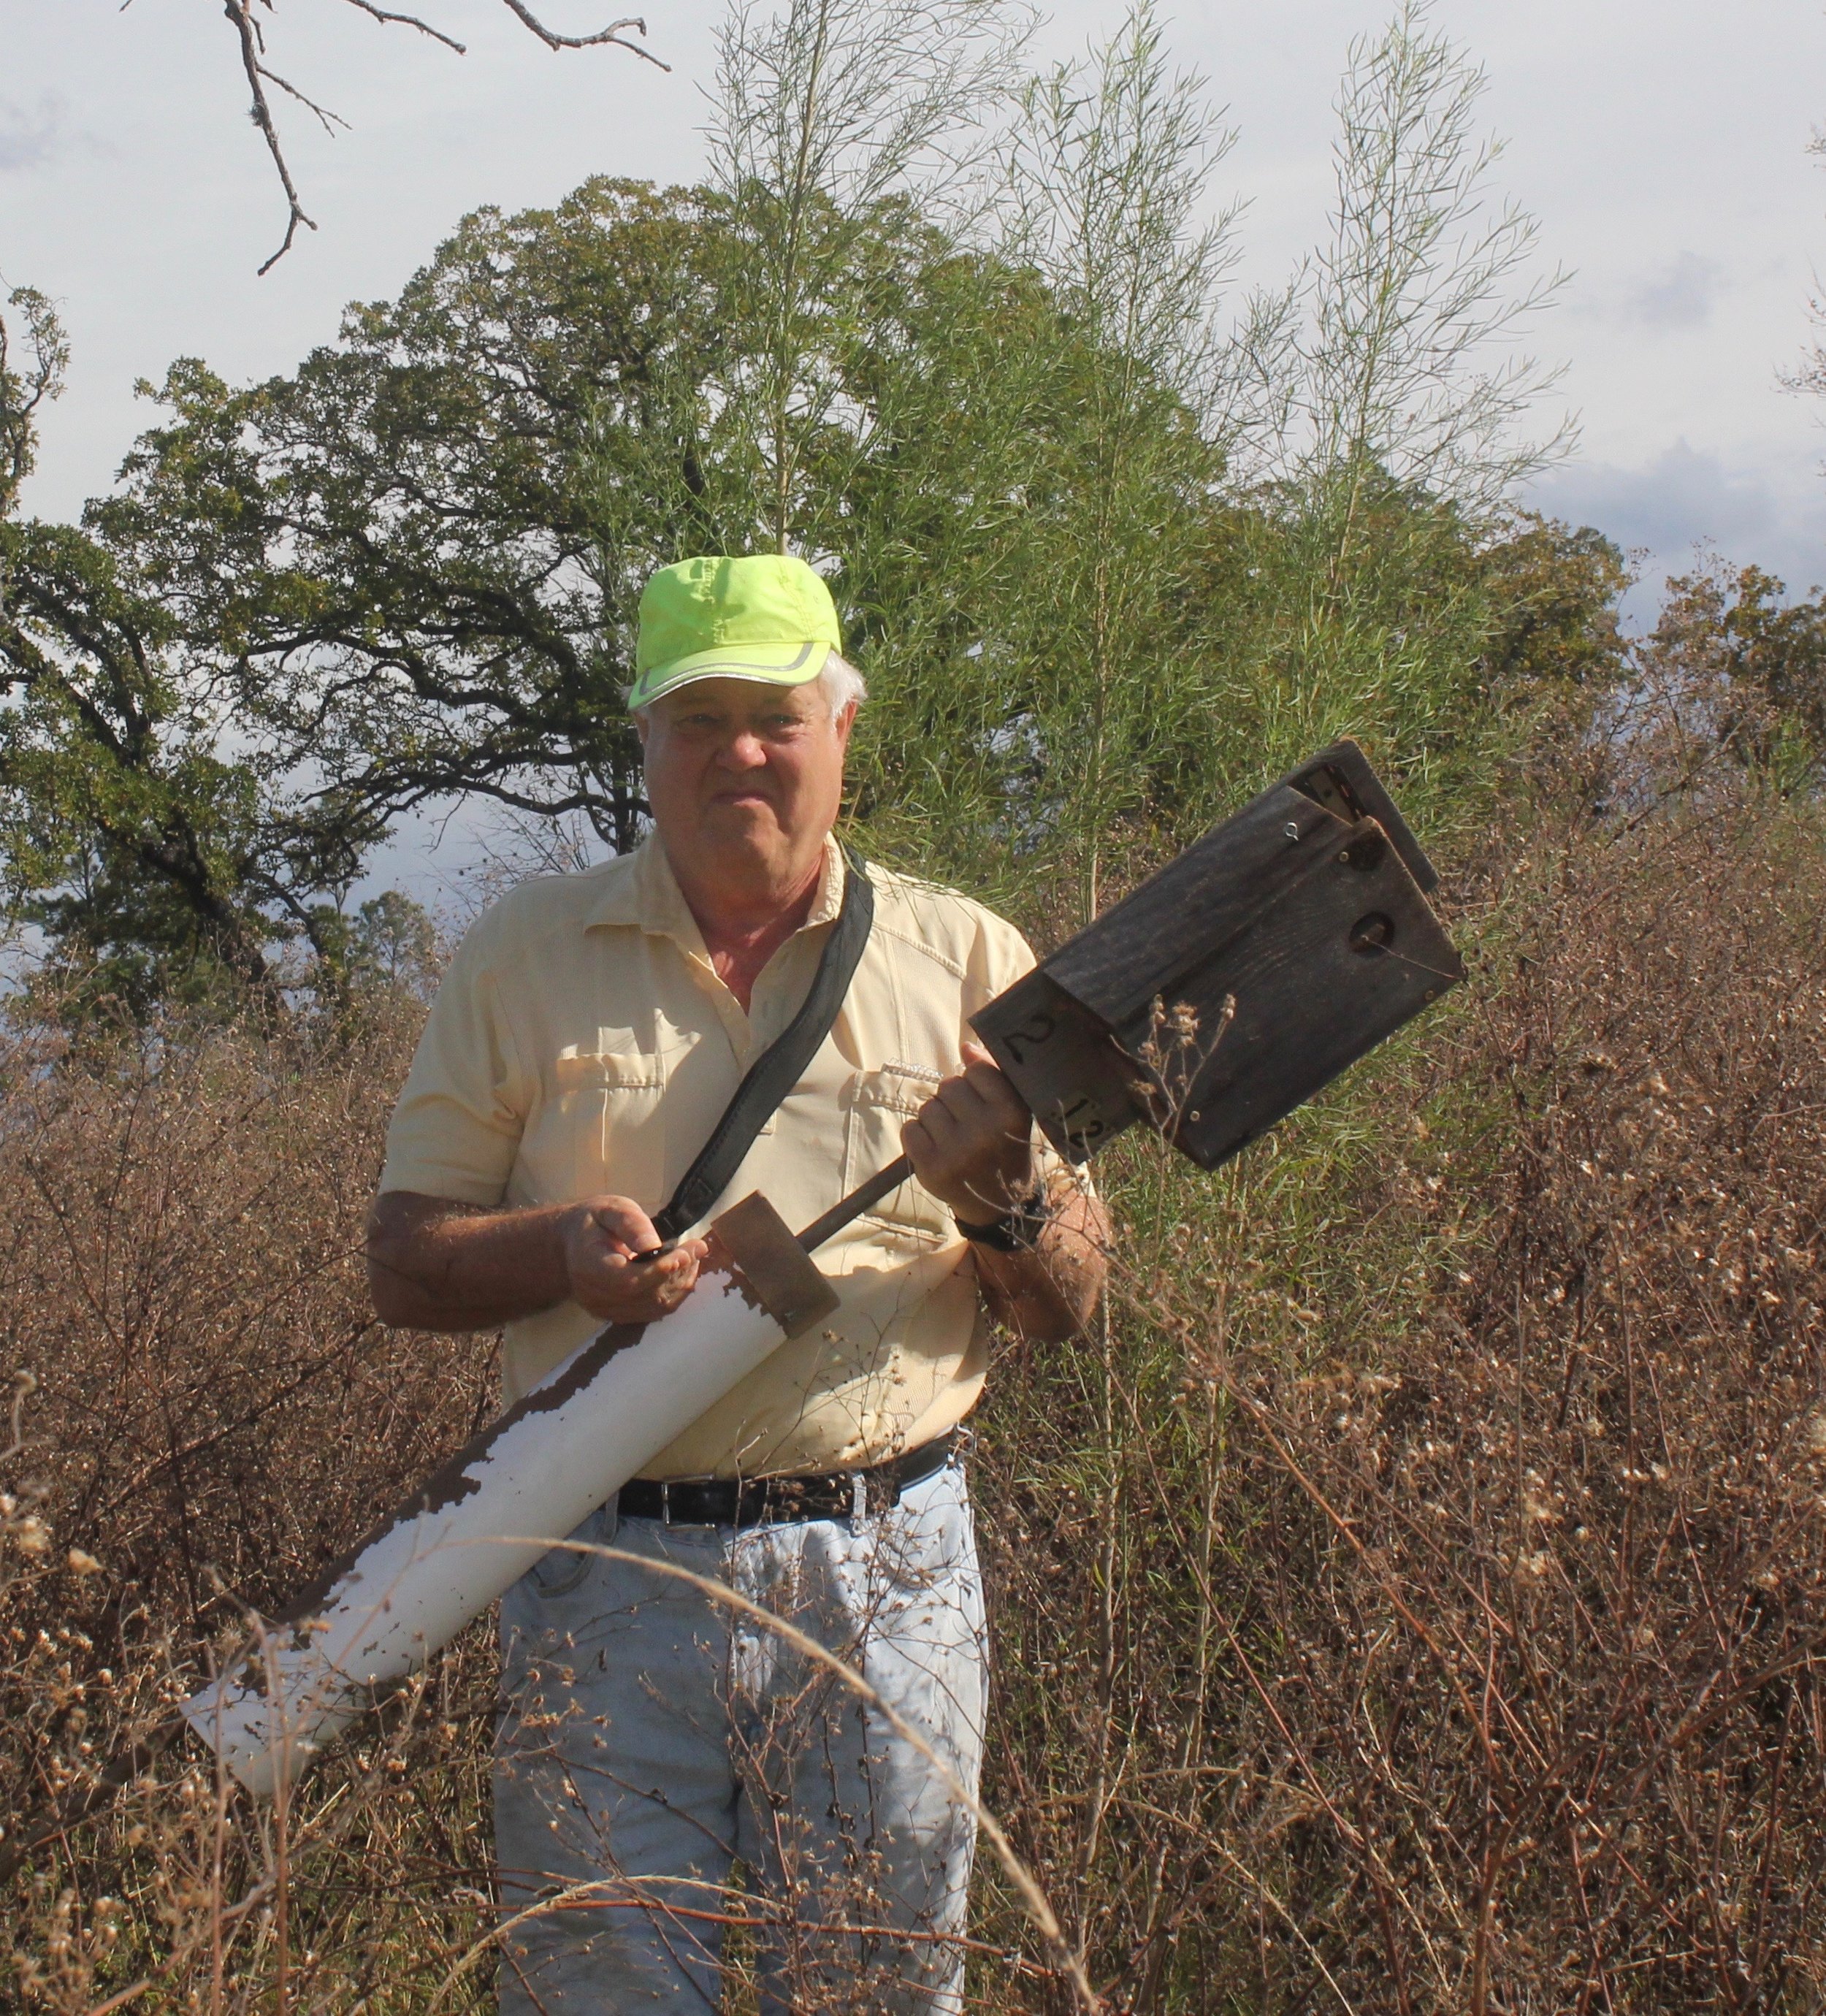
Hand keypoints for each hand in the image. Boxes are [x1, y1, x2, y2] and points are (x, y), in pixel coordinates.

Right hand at [560, 1195, 707, 1325]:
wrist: (570, 1247)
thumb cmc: (593, 1223)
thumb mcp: (609, 1210)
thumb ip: (631, 1225)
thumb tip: (654, 1246)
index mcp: (588, 1266)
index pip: (627, 1280)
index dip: (659, 1271)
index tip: (686, 1252)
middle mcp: (595, 1296)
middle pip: (645, 1295)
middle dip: (678, 1272)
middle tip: (698, 1247)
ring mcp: (606, 1311)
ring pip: (655, 1306)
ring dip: (681, 1283)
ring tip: (693, 1256)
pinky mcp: (619, 1316)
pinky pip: (654, 1311)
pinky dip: (674, 1292)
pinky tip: (682, 1271)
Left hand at [901, 1040, 1035, 1221]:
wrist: (999, 1203)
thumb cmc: (1004, 1146)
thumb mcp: (1013, 1111)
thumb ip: (995, 1075)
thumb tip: (966, 1046)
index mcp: (1011, 1113)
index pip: (976, 1070)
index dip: (974, 1081)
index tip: (982, 1100)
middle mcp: (986, 1132)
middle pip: (948, 1086)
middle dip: (953, 1100)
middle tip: (967, 1123)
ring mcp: (957, 1152)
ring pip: (927, 1107)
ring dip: (935, 1119)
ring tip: (953, 1138)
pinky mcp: (931, 1168)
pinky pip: (910, 1129)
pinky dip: (918, 1136)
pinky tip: (937, 1149)